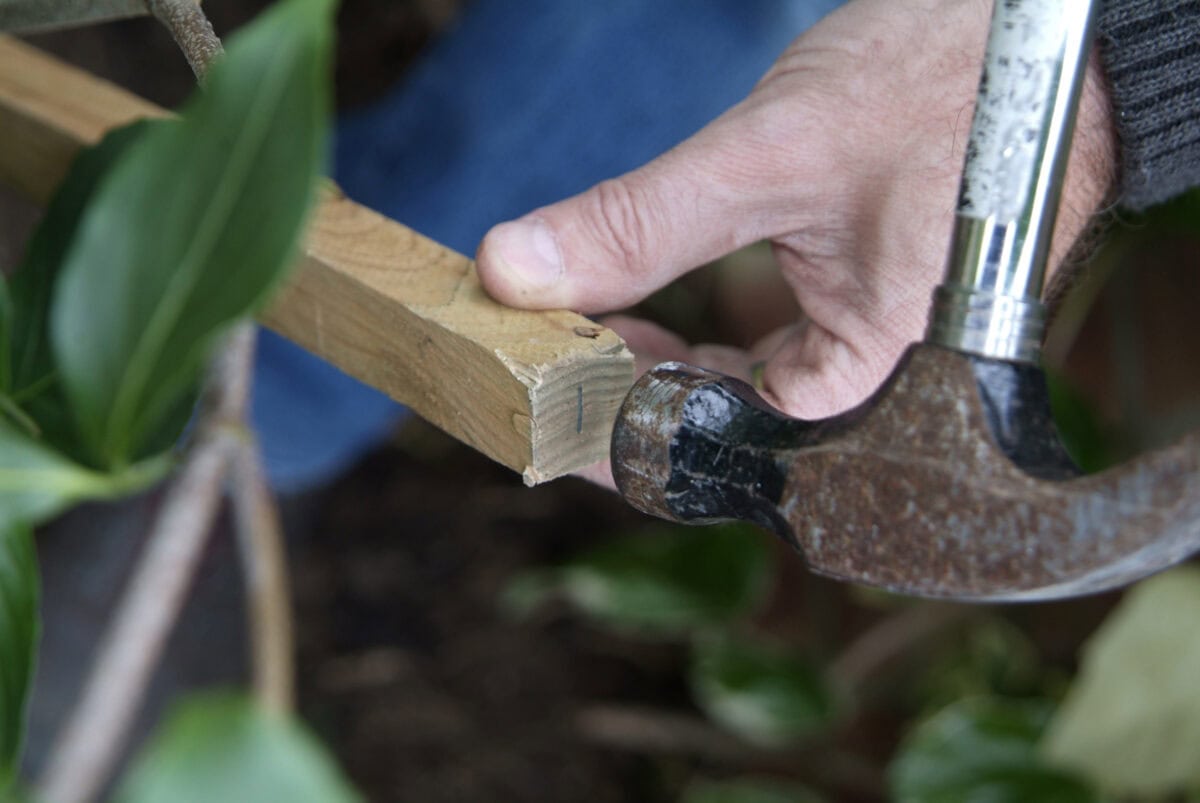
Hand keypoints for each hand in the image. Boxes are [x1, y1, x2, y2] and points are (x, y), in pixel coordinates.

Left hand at [476, 0, 1114, 480]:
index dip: (623, 430)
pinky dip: (705, 326)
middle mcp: (881, 377)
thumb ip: (638, 224)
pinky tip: (642, 310)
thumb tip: (513, 268)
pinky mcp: (864, 303)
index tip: (546, 404)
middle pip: (727, 418)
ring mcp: (872, 340)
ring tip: (578, 327)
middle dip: (633, 390)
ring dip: (659, 355)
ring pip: (741, 381)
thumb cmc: (945, 86)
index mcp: (881, 373)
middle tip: (547, 357)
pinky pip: (770, 342)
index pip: (723, 438)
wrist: (1038, 32)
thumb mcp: (767, 158)